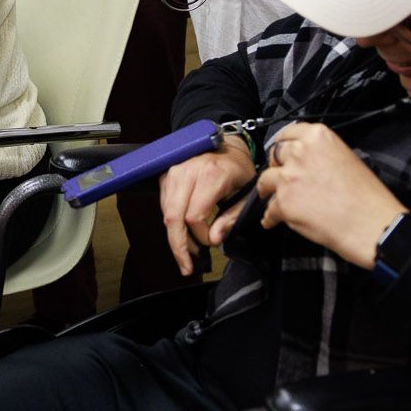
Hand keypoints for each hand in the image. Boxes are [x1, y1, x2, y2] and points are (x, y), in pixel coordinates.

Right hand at [158, 138, 255, 275]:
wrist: (226, 144)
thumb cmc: (239, 169)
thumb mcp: (246, 193)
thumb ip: (231, 218)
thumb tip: (214, 240)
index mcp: (211, 175)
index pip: (194, 216)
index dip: (201, 236)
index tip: (212, 243)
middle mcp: (187, 172)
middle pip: (173, 217)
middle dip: (178, 246)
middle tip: (186, 267)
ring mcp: (173, 172)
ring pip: (166, 213)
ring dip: (175, 237)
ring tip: (188, 252)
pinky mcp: (166, 175)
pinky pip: (163, 205)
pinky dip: (171, 223)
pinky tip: (183, 233)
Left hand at [246, 123, 406, 269]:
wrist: (372, 224)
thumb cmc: (367, 196)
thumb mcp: (346, 158)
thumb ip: (321, 154)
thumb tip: (307, 162)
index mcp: (317, 137)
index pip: (287, 133)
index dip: (283, 146)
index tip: (282, 154)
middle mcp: (300, 153)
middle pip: (274, 155)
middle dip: (275, 166)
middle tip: (280, 177)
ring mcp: (289, 178)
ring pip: (265, 181)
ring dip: (267, 191)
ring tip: (270, 198)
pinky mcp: (284, 203)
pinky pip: (269, 210)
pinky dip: (271, 217)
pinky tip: (273, 220)